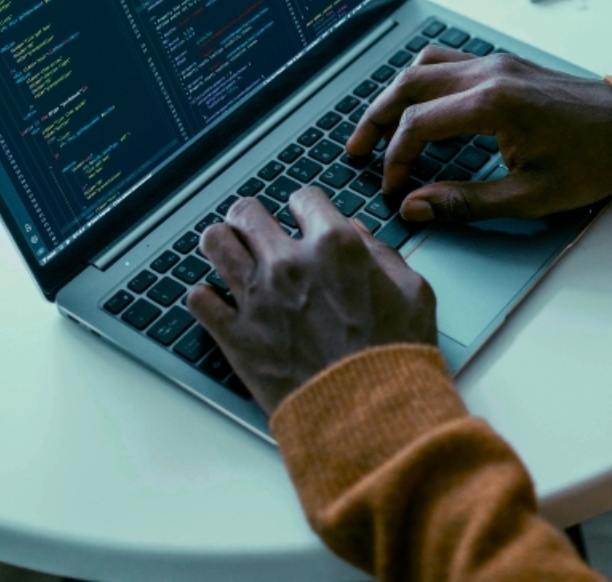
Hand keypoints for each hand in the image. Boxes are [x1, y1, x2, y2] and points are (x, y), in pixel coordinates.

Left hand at [187, 189, 437, 415]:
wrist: (370, 413)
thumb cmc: (396, 354)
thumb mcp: (413, 291)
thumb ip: (381, 253)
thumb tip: (356, 235)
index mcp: (335, 244)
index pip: (304, 198)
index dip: (305, 207)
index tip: (304, 217)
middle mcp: (289, 262)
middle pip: (247, 212)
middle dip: (252, 217)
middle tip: (256, 229)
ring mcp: (256, 297)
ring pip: (214, 243)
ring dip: (222, 243)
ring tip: (229, 252)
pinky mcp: (235, 335)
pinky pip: (198, 299)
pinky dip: (205, 297)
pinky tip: (218, 301)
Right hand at [345, 46, 611, 222]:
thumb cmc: (591, 163)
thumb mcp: (529, 197)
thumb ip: (465, 203)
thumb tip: (415, 207)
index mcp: (492, 104)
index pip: (417, 125)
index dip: (395, 160)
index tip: (393, 189)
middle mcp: (489, 74)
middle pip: (408, 85)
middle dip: (376, 119)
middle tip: (355, 151)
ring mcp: (496, 63)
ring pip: (424, 66)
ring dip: (395, 95)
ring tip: (377, 128)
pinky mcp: (504, 65)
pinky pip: (447, 61)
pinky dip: (421, 82)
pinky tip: (416, 108)